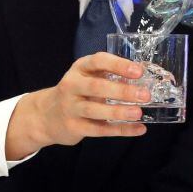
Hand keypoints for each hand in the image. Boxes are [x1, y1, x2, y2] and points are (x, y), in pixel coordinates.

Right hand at [6, 52, 149, 158]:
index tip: (138, 71)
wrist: (46, 115)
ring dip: (118, 111)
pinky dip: (120, 130)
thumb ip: (111, 76)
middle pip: (96, 87)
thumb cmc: (77, 92)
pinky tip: (138, 129)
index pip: (98, 61)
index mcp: (80, 68)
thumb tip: (145, 78)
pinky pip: (98, 130)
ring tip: (139, 113)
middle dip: (122, 91)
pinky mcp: (73, 127)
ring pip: (95, 110)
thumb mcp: (88, 77)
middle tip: (144, 95)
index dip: (118, 65)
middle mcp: (72, 85)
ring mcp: (70, 107)